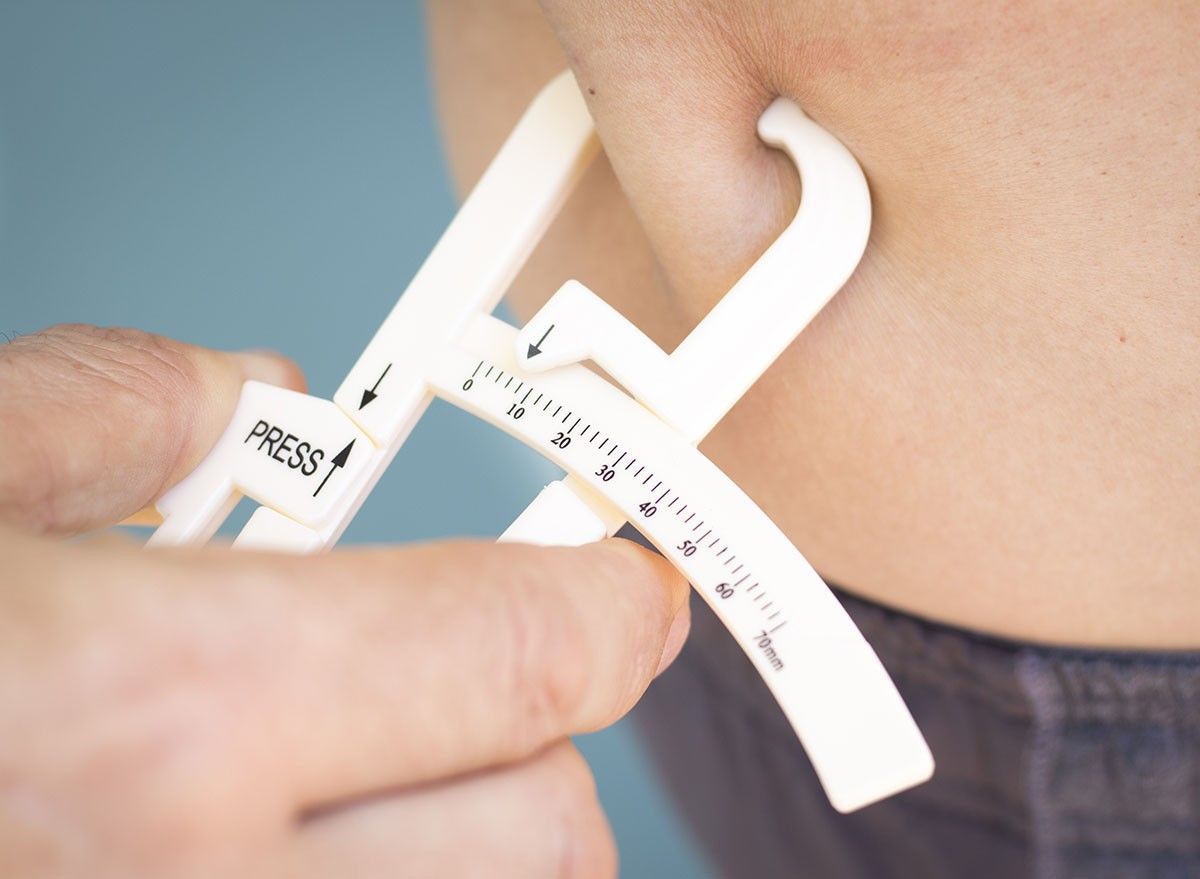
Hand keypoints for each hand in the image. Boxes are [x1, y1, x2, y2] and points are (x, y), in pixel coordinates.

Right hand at [0, 325, 689, 877]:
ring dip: (474, 823)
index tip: (636, 583)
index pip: (520, 656)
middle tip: (493, 657)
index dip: (616, 604)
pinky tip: (307, 814)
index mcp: (175, 707)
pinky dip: (388, 868)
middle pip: (546, 831)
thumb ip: (119, 410)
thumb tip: (242, 402)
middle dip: (546, 725)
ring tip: (386, 746)